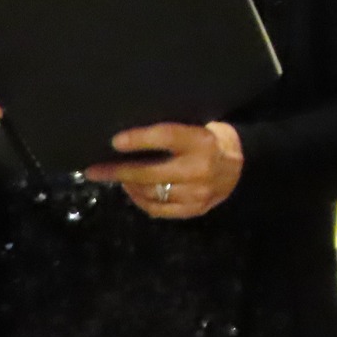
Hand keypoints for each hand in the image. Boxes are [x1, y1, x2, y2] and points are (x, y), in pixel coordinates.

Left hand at [86, 121, 243, 219]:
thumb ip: (170, 134)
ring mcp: (198, 193)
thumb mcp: (197, 126)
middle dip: (117, 172)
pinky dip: (141, 201)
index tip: (114, 142)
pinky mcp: (195, 209)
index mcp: (202, 141)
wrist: (243, 163)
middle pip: (150, 173)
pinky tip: (134, 191)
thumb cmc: (210, 138)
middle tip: (93, 170)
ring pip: (151, 193)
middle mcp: (200, 168)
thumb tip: (126, 138)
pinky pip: (158, 209)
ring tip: (116, 179)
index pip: (166, 137)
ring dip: (128, 186)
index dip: (139, 140)